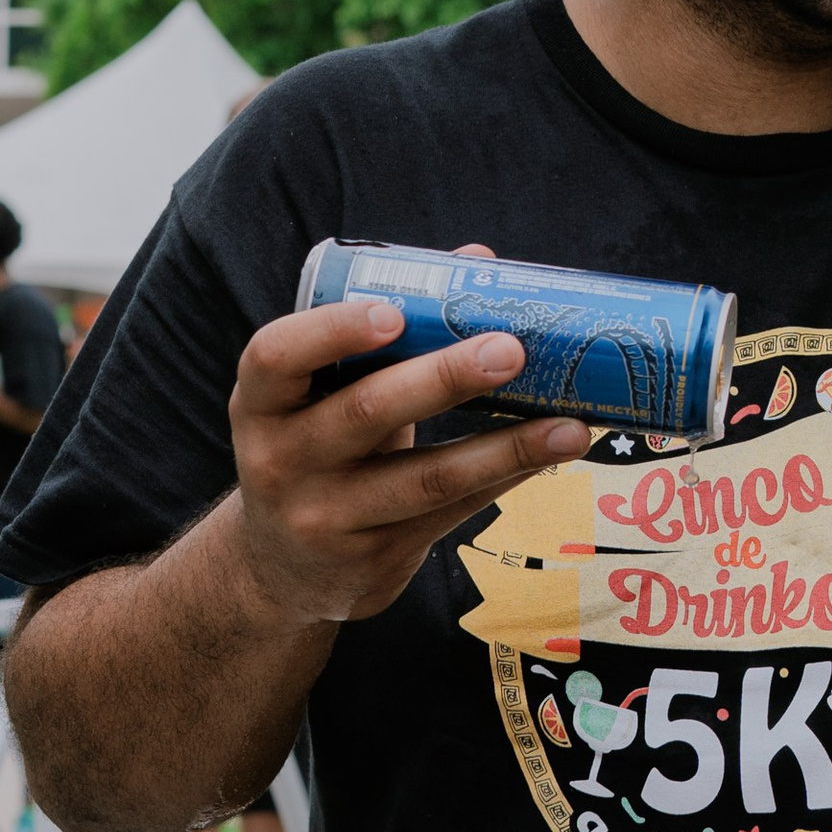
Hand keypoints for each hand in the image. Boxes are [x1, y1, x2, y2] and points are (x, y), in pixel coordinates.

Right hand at [226, 287, 588, 630]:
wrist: (282, 570)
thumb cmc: (318, 450)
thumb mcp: (325, 396)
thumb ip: (387, 333)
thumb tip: (478, 261)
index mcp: (262, 403)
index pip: (276, 357)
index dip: (332, 331)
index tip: (392, 311)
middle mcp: (281, 461)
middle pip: (367, 412)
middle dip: (444, 378)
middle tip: (511, 350)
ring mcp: (327, 516)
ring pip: (426, 478)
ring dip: (506, 448)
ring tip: (570, 425)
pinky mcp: (374, 557)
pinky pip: (452, 511)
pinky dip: (507, 478)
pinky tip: (551, 453)